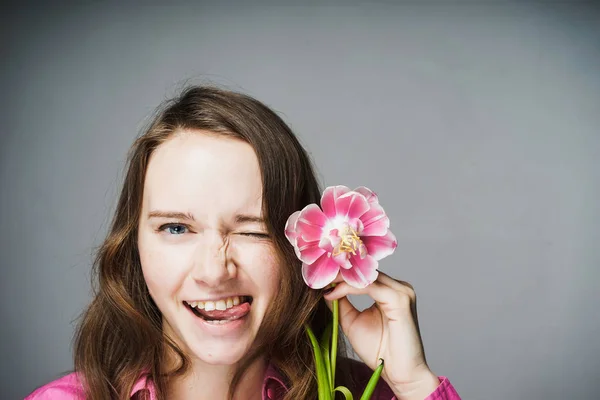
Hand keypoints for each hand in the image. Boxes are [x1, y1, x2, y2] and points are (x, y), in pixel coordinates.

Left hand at [324, 271, 439, 399]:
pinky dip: (348, 288)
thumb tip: (325, 289)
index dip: (339, 274)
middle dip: (339, 273)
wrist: (400, 375)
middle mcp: (399, 287)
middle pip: (365, 271)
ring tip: (323, 283)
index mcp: (390, 291)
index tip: (317, 278)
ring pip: (366, 277)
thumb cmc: (380, 351)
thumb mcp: (352, 322)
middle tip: (317, 276)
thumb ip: (341, 304)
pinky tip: (333, 293)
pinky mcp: (400, 300)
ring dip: (342, 279)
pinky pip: (370, 287)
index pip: (363, 274)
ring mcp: (402, 292)